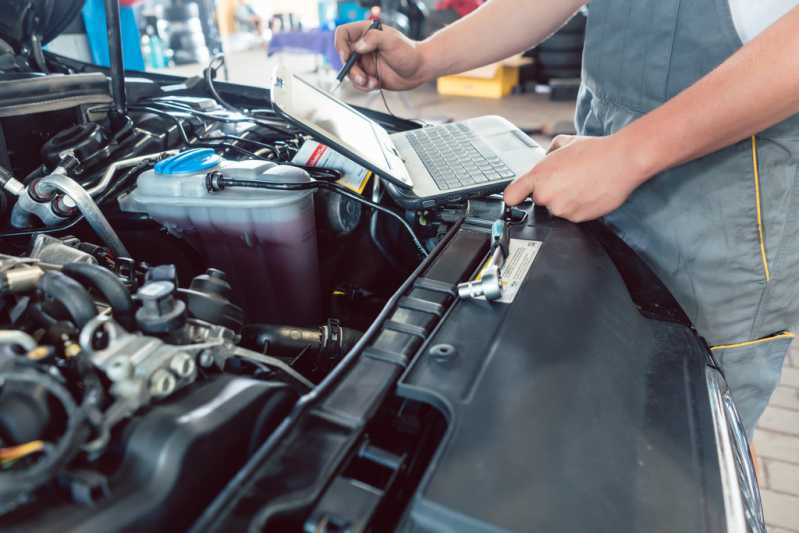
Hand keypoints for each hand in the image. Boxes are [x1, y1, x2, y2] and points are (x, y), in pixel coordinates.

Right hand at [334, 21, 428, 91]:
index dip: (340, 45)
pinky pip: (357, 83)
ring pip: (349, 73)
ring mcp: (365, 62)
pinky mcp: (368, 75)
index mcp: (365, 33)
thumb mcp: (392, 42)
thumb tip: (358, 46)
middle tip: (362, 78)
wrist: (419, 70)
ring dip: (359, 80)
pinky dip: (365, 87)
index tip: (347, 57)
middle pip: (344, 57)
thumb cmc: (409, 52)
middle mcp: (363, 47)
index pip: (343, 34)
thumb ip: (374, 39)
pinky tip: (377, 84)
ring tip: (373, 82)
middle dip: (351, 70)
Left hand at [503, 134, 651, 221]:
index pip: (511, 196)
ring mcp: (562, 209)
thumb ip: (547, 154)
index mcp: (539, 175)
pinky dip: (578, 207)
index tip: (516, 197)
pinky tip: (588, 192)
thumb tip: (543, 160)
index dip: (514, 197)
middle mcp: (547, 195)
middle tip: (566, 180)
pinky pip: (571, 215)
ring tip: (581, 184)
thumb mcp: (563, 142)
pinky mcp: (577, 219)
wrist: (623, 161)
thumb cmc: (596, 151)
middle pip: (538, 201)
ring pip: (556, 209)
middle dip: (548, 192)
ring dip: (564, 200)